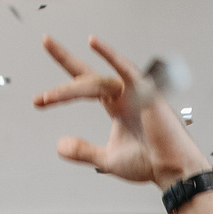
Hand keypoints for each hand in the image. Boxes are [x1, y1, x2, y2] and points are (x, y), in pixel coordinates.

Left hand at [34, 35, 208, 186]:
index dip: (63, 87)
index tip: (39, 96)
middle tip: (42, 80)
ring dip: (71, 90)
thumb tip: (59, 145)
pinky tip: (93, 43)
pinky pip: (126, 69)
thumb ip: (83, 150)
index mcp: (117, 105)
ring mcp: (134, 91)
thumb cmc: (150, 162)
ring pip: (96, 83)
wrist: (173, 170)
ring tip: (50, 99)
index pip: (85, 86)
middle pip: (86, 80)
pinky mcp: (146, 92)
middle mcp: (124, 94)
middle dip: (63, 74)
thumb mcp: (107, 159)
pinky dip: (111, 56)